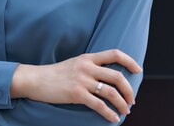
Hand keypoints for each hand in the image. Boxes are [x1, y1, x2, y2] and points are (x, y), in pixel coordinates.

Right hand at [11, 50, 140, 122]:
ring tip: (125, 111)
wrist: (36, 79)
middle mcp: (87, 67)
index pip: (115, 54)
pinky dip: (109, 113)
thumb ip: (90, 66)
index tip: (138, 70)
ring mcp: (82, 80)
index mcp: (88, 57)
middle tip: (132, 100)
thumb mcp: (74, 64)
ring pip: (111, 92)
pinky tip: (113, 118)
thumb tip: (107, 77)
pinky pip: (99, 105)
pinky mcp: (76, 94)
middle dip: (128, 90)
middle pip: (117, 76)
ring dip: (122, 103)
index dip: (129, 61)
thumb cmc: (55, 74)